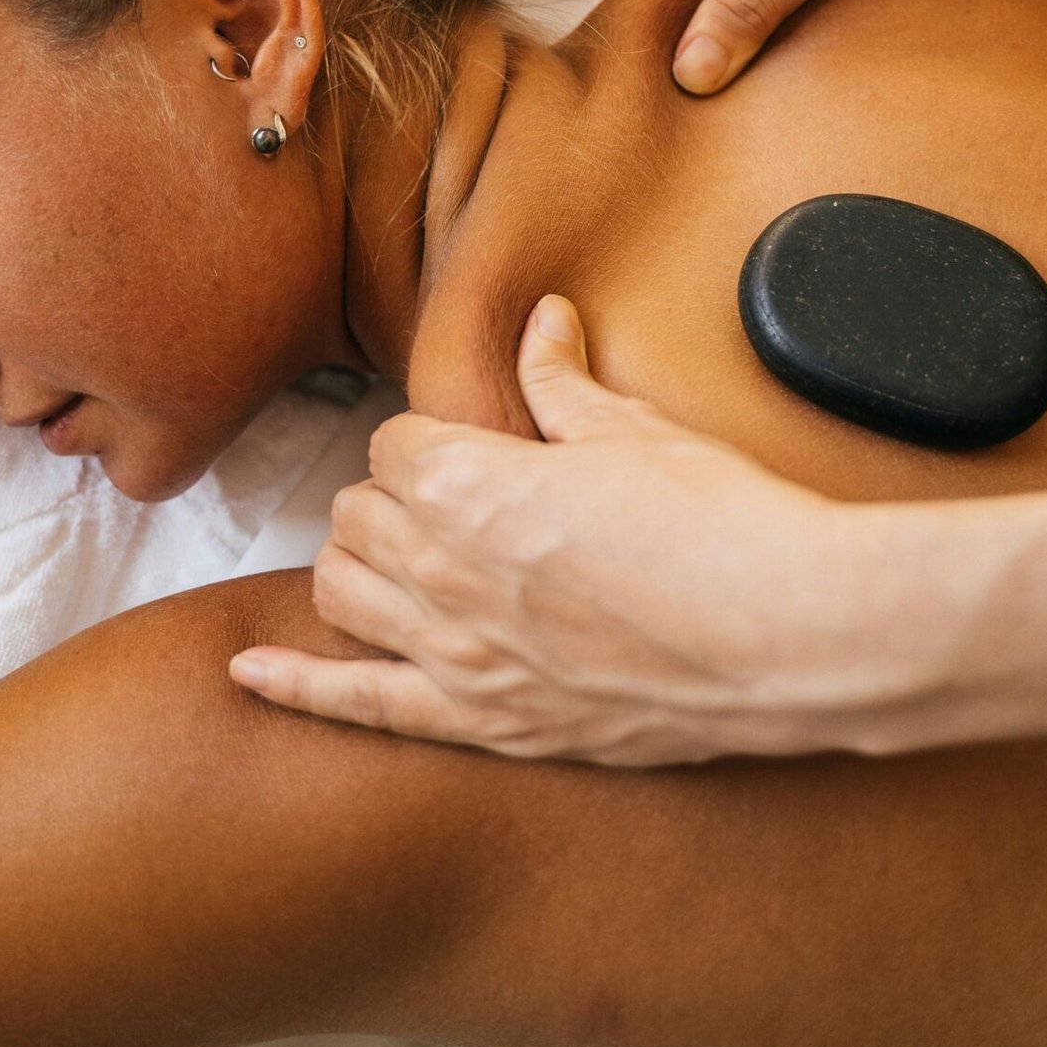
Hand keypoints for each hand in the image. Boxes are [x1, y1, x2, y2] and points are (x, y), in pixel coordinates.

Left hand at [230, 297, 912, 763]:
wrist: (796, 636)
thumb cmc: (728, 526)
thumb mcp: (640, 432)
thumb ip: (566, 383)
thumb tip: (542, 323)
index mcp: (472, 483)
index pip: (395, 444)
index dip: (436, 441)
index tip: (479, 451)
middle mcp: (444, 570)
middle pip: (359, 516)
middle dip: (394, 500)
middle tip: (453, 502)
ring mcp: (461, 655)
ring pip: (344, 595)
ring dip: (359, 569)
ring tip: (399, 562)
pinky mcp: (490, 723)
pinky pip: (361, 708)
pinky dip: (297, 686)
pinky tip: (250, 672)